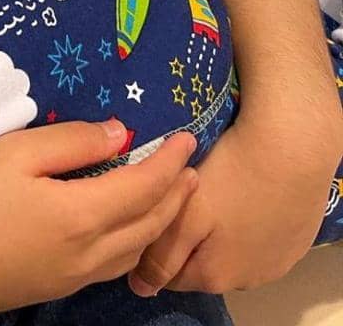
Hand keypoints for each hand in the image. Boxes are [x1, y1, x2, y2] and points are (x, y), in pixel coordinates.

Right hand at [0, 120, 198, 315]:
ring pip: (135, 252)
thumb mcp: (15, 152)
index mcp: (81, 216)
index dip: (170, 161)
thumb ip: (72, 141)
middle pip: (150, 225)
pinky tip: (126, 229)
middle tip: (191, 166)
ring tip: (170, 196)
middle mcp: (88, 255)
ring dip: (160, 222)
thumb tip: (120, 135)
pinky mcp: (55, 288)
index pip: (144, 187)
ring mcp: (72, 278)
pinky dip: (135, 243)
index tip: (189, 137)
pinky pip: (113, 267)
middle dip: (177, 195)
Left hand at [128, 112, 342, 296]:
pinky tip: (246, 197)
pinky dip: (247, 226)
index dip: (156, 246)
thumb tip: (142, 289)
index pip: (168, 275)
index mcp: (214, 277)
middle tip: (186, 199)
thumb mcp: (187, 213)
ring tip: (218, 195)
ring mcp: (275, 265)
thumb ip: (163, 255)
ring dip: (219, 235)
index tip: (156, 212)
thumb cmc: (230, 177)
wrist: (293, 149)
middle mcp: (246, 282)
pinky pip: (258, 242)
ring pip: (231, 255)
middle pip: (201, 265)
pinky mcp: (294, 244)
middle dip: (188, 240)